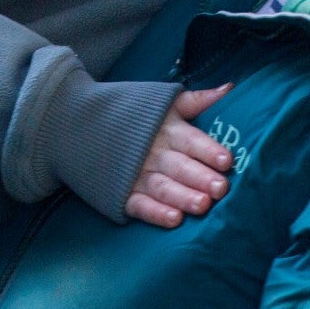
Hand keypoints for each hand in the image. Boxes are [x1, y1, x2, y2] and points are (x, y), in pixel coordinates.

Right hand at [125, 84, 235, 226]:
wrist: (80, 123)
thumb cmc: (133, 114)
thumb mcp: (164, 103)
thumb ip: (197, 100)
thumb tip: (230, 88)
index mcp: (167, 129)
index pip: (191, 140)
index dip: (208, 150)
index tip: (227, 160)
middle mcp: (153, 152)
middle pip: (179, 166)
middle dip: (200, 177)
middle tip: (221, 188)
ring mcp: (136, 173)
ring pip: (162, 187)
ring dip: (182, 196)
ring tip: (202, 206)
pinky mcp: (121, 193)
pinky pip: (139, 205)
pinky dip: (155, 212)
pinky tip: (174, 220)